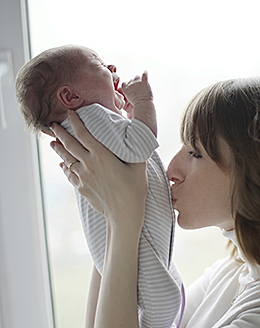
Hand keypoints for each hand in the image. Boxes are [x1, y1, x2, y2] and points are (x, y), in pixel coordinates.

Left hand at [50, 111, 147, 229]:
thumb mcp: (139, 166)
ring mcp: (83, 177)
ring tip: (53, 142)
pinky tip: (62, 165)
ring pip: (66, 159)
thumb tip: (139, 137)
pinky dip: (65, 167)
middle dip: (60, 132)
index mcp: (102, 155)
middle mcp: (89, 164)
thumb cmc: (134, 190)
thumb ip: (136, 150)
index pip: (84, 133)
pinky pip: (69, 174)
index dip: (75, 121)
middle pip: (69, 144)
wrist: (123, 214)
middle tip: (53, 124)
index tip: (70, 113)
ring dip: (59, 149)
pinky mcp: (81, 188)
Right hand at [121, 72, 152, 106]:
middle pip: (131, 80)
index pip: (124, 83)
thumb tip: (130, 91)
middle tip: (138, 88)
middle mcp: (130, 84)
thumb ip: (128, 93)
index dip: (128, 84)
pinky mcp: (144, 82)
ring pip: (137, 76)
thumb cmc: (137, 104)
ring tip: (141, 82)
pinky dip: (145, 73)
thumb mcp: (128, 99)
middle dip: (134, 82)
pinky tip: (146, 72)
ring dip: (139, 78)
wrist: (143, 104)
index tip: (130, 86)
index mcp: (125, 89)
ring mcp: (137, 82)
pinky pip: (144, 75)